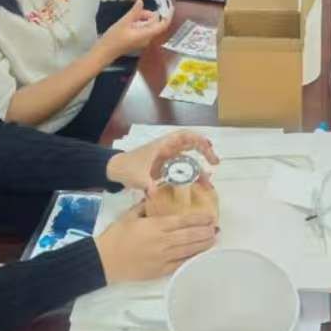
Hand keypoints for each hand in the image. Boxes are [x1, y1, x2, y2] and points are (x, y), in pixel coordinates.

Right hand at [95, 203, 217, 281]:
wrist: (105, 260)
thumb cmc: (115, 236)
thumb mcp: (128, 216)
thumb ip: (143, 207)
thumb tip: (154, 197)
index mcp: (155, 226)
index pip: (182, 220)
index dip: (198, 218)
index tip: (209, 216)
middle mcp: (163, 241)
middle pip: (190, 235)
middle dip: (205, 231)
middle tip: (215, 228)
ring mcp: (164, 257)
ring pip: (189, 250)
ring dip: (203, 245)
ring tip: (213, 240)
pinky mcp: (161, 270)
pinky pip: (181, 264)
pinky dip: (192, 259)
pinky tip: (199, 255)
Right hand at [96, 0, 172, 59]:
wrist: (105, 51)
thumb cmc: (114, 38)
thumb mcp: (123, 22)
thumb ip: (134, 12)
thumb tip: (141, 1)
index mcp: (146, 34)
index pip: (163, 25)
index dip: (168, 15)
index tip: (169, 5)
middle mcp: (148, 38)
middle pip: (154, 22)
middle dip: (147, 14)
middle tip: (134, 12)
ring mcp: (143, 40)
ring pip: (148, 24)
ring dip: (141, 18)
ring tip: (128, 19)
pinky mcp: (138, 40)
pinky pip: (143, 28)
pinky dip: (138, 23)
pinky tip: (128, 23)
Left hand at [105, 130, 219, 193]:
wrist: (115, 170)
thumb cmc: (126, 167)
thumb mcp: (137, 176)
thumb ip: (146, 184)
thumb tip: (154, 194)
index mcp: (162, 146)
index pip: (183, 136)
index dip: (197, 138)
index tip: (208, 146)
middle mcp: (167, 150)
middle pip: (191, 145)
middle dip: (205, 151)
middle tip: (215, 163)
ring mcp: (167, 159)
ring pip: (188, 160)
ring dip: (199, 169)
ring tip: (208, 183)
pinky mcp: (165, 169)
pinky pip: (182, 171)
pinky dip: (191, 177)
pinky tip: (197, 188)